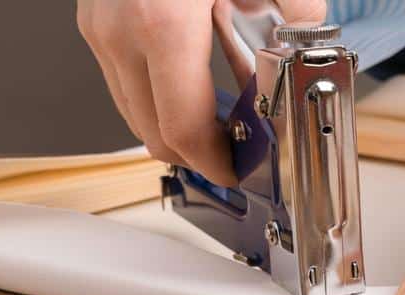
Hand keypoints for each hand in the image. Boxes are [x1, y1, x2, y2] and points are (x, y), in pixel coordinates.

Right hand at [77, 0, 324, 185]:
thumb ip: (297, 11)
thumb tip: (309, 45)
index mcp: (163, 24)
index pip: (182, 129)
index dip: (214, 162)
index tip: (236, 169)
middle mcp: (120, 32)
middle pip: (151, 131)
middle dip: (196, 152)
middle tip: (235, 151)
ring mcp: (99, 26)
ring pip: (133, 109)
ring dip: (176, 123)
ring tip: (222, 114)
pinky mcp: (94, 18)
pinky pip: (124, 77)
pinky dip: (159, 92)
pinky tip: (196, 79)